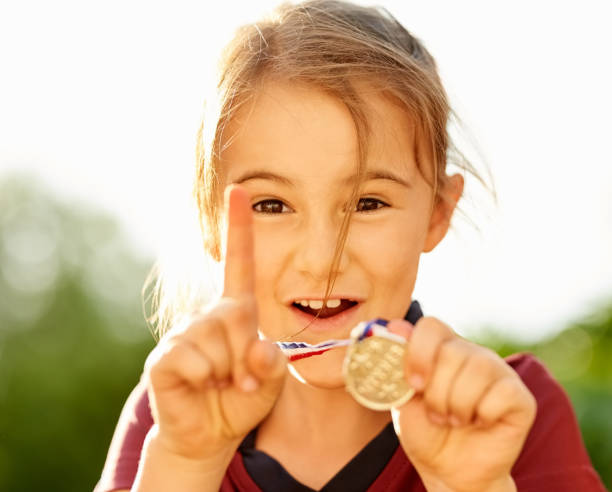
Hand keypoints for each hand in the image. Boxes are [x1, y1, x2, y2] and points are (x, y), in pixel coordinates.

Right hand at [142, 184, 285, 461]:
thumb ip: (274, 362)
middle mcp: (207, 315)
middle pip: (235, 317)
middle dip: (245, 356)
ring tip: (219, 385)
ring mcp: (183, 334)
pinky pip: (190, 359)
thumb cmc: (242, 399)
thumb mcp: (272, 380)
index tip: (240, 189)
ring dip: (226, 372)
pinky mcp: (163, 357)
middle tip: (241, 379)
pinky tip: (198, 388)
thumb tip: (257, 348)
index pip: (239, 263)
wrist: (209, 434)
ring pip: (213, 340)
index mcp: (235, 312)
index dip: (239, 226)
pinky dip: (203, 379)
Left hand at [388, 318, 535, 491]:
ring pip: (478, 369)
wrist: (448, 471)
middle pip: (452, 350)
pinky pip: (501, 393)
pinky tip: (480, 423)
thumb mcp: (402, 396)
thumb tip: (395, 326)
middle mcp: (472, 353)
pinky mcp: (520, 397)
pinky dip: (483, 415)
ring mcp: (499, 372)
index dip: (419, 353)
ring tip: (454, 420)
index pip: (431, 326)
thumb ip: (398, 363)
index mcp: (441, 348)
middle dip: (437, 392)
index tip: (413, 385)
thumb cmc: (425, 430)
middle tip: (437, 414)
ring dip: (457, 405)